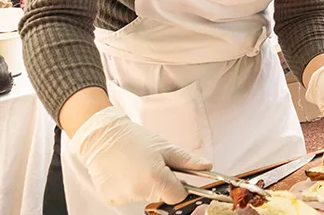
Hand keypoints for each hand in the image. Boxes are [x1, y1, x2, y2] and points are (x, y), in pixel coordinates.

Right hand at [71, 106, 211, 205]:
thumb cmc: (135, 139)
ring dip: (145, 186)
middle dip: (161, 184)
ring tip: (136, 166)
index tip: (176, 176)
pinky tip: (125, 172)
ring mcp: (123, 197)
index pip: (177, 196)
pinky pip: (128, 197)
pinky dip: (129, 188)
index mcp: (155, 178)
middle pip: (161, 197)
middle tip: (152, 165)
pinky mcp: (111, 199)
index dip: (180, 187)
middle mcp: (139, 191)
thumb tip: (208, 167)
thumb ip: (188, 161)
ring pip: (144, 197)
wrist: (101, 136)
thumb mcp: (165, 147)